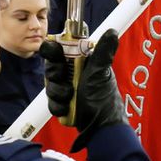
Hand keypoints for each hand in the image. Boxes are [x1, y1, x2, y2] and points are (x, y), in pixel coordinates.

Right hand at [39, 29, 125, 151]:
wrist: (100, 127)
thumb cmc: (103, 99)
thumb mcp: (100, 73)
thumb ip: (102, 52)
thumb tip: (112, 32)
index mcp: (81, 62)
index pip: (59, 49)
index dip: (53, 50)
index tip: (54, 53)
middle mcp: (73, 73)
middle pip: (50, 66)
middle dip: (54, 74)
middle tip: (64, 79)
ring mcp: (66, 89)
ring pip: (49, 84)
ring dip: (57, 92)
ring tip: (70, 96)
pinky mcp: (62, 103)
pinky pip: (51, 101)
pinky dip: (57, 105)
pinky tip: (67, 107)